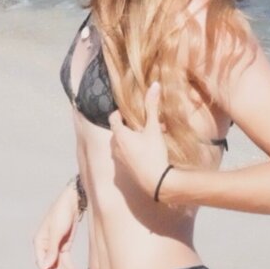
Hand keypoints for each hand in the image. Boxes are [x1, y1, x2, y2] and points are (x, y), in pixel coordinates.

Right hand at [32, 183, 80, 268]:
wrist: (73, 201)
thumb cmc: (61, 213)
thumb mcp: (56, 232)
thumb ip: (51, 250)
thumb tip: (44, 267)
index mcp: (39, 241)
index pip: (42, 262)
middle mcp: (45, 245)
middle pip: (51, 265)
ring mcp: (55, 246)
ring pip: (59, 265)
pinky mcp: (64, 245)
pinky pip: (65, 260)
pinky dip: (70, 268)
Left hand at [109, 82, 168, 198]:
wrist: (156, 182)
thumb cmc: (153, 153)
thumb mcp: (154, 129)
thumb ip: (152, 107)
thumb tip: (154, 85)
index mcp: (119, 135)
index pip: (113, 118)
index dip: (119, 113)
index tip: (129, 111)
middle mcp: (115, 147)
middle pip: (118, 131)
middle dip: (130, 126)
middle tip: (144, 123)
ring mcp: (119, 160)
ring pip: (123, 144)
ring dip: (133, 139)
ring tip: (150, 137)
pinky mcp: (125, 170)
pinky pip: (127, 155)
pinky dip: (135, 150)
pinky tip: (150, 151)